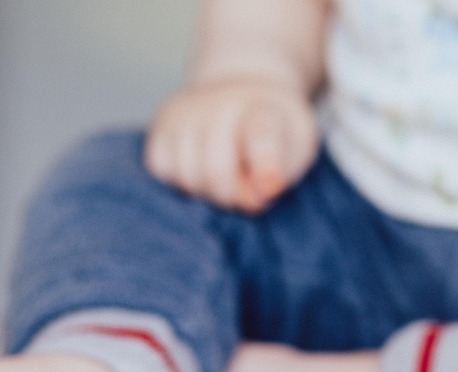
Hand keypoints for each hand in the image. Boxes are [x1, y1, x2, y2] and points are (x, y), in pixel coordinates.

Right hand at [144, 79, 317, 212]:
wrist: (243, 89)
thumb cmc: (276, 128)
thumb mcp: (298, 144)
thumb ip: (283, 171)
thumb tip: (257, 196)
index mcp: (263, 107)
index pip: (260, 136)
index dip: (265, 166)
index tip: (270, 187)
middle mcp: (216, 103)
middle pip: (215, 172)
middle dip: (234, 196)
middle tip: (248, 188)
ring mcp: (182, 114)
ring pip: (187, 177)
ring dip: (208, 191)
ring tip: (227, 175)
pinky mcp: (159, 128)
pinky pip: (162, 171)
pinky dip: (182, 181)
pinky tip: (201, 170)